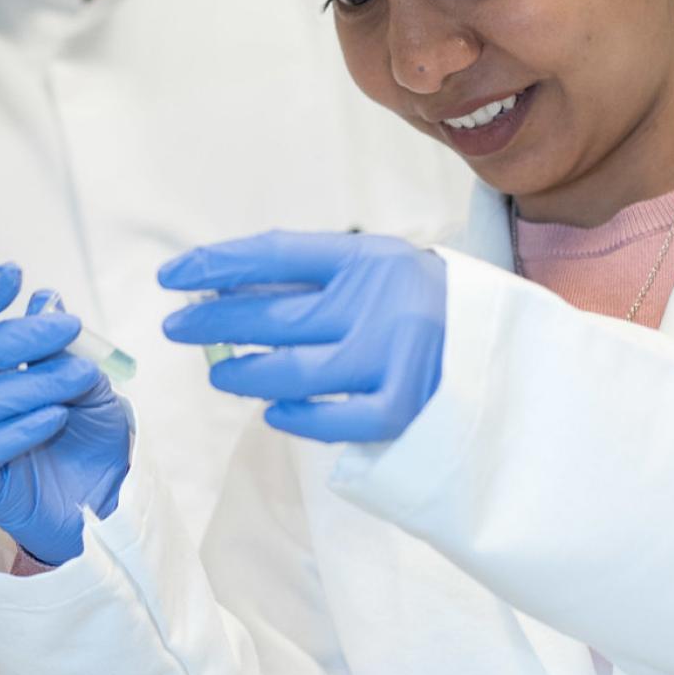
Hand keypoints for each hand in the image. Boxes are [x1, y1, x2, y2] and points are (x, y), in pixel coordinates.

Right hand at [0, 265, 130, 564]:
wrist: (105, 498)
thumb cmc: (88, 435)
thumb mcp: (88, 381)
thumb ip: (64, 345)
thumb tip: (46, 300)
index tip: (14, 273)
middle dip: (11, 338)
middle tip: (68, 328)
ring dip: (28, 384)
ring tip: (78, 378)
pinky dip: (20, 429)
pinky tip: (57, 417)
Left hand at [159, 232, 445, 443]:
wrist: (502, 347)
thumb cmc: (418, 306)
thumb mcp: (372, 272)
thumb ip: (310, 280)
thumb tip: (223, 290)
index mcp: (367, 259)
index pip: (276, 254)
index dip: (217, 263)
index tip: (171, 276)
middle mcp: (378, 303)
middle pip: (274, 315)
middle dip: (214, 321)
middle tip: (177, 327)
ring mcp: (392, 357)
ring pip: (294, 372)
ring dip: (245, 374)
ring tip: (220, 373)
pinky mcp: (403, 407)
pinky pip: (333, 420)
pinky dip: (296, 416)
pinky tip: (272, 410)